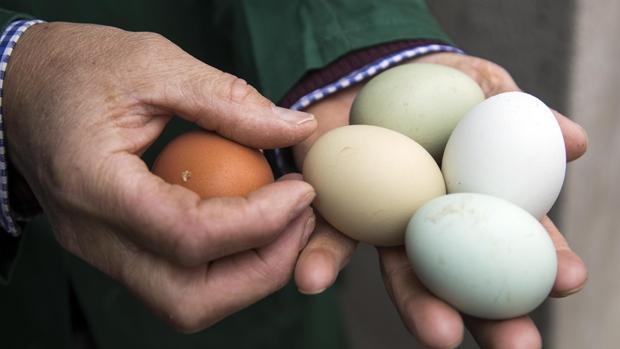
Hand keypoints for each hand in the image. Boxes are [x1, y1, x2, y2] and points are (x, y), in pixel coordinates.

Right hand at [4, 22, 318, 331]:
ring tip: (284, 225)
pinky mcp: (114, 250)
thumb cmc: (78, 67)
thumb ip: (228, 101)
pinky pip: (178, 281)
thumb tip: (295, 129)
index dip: (260, 221)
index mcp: (94, 185)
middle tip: (300, 220)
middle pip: (188, 297)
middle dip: (262, 269)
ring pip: (185, 303)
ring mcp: (101, 251)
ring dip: (248, 275)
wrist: (20, 87)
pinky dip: (226, 265)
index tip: (301, 190)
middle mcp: (92, 236)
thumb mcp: (155, 66)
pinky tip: (252, 223)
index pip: (188, 235)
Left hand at [293, 52, 587, 347]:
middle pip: (468, 279)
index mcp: (478, 201)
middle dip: (491, 316)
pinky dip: (323, 259)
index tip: (568, 281)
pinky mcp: (338, 213)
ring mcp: (388, 225)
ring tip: (438, 333)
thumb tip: (573, 141)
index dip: (547, 262)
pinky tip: (314, 279)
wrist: (369, 72)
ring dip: (419, 305)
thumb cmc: (438, 84)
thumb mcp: (483, 86)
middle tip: (516, 345)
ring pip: (405, 273)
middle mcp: (435, 225)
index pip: (520, 239)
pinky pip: (331, 238)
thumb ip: (522, 112)